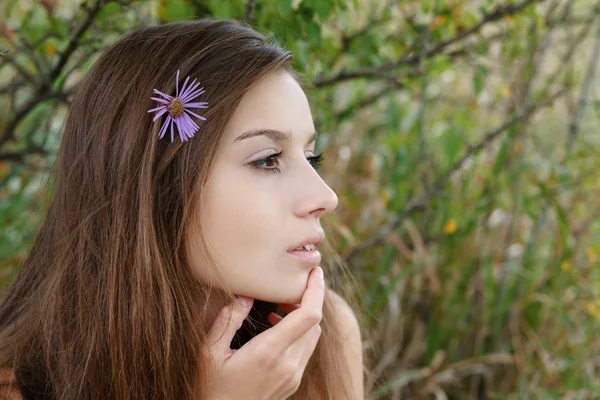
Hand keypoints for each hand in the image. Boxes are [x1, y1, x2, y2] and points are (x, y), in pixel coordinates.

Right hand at [203, 266, 323, 399]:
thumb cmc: (209, 388)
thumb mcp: (209, 353)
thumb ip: (228, 320)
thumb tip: (246, 295)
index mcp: (269, 353)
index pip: (308, 315)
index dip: (316, 290)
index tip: (315, 272)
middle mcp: (288, 365)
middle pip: (315, 323)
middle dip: (309, 299)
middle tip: (292, 285)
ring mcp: (292, 377)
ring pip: (312, 337)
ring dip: (304, 317)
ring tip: (281, 305)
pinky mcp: (292, 384)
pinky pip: (305, 351)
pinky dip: (299, 333)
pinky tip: (277, 327)